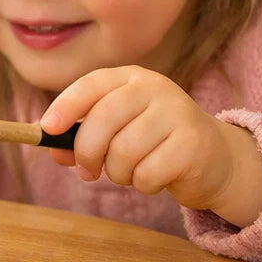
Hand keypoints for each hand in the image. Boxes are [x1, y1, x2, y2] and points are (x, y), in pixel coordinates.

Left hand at [40, 66, 261, 226]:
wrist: (214, 158)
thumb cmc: (154, 143)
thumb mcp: (118, 132)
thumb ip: (84, 137)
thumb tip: (52, 149)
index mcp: (132, 78)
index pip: (92, 84)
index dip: (65, 106)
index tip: (47, 129)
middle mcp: (155, 88)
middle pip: (104, 119)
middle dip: (87, 151)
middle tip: (86, 171)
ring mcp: (177, 113)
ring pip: (124, 151)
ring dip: (118, 173)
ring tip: (130, 172)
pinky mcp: (193, 144)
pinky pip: (147, 173)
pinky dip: (143, 184)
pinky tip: (155, 177)